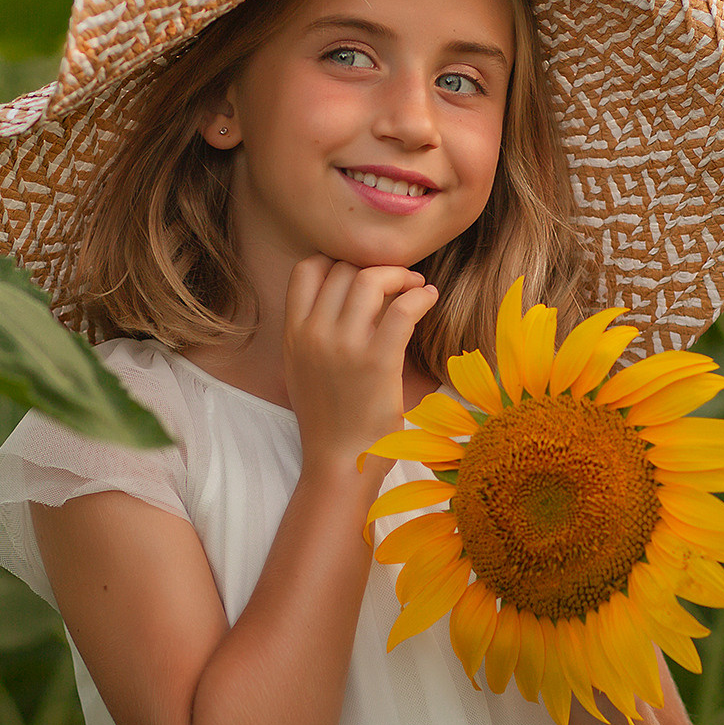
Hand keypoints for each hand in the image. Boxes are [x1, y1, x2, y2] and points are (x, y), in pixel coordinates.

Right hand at [283, 256, 438, 476]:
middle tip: (399, 280)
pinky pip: (403, 309)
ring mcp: (344, 347)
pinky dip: (420, 296)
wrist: (338, 463)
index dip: (337, 261)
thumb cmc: (328, 418)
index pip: (307, 268)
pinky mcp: (378, 362)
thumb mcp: (303, 368)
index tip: (361, 273)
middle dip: (376, 267)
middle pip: (344, 269)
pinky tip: (429, 298)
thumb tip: (343, 295)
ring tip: (416, 286)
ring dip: (400, 275)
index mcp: (293, 334)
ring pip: (371, 279)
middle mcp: (314, 334)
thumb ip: (312, 331)